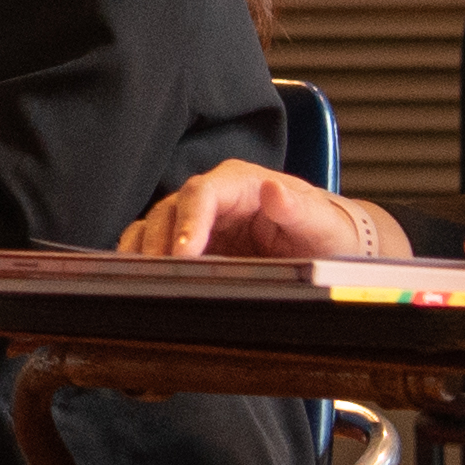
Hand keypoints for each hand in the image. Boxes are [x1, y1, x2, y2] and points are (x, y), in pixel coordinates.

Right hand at [121, 162, 399, 260]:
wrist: (325, 248)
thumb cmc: (324, 231)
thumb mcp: (321, 222)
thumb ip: (299, 208)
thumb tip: (274, 191)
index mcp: (241, 183)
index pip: (202, 192)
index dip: (188, 221)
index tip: (183, 253)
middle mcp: (213, 197)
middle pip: (170, 209)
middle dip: (159, 242)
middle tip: (158, 277)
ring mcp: (198, 221)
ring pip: (154, 226)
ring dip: (143, 251)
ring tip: (141, 281)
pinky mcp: (190, 245)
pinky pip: (153, 245)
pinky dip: (140, 260)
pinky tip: (139, 282)